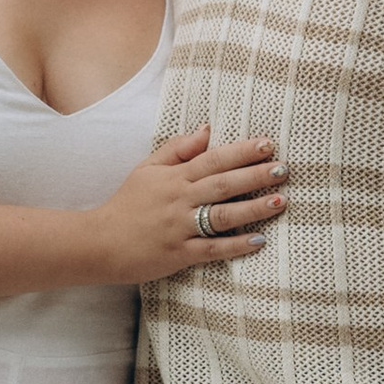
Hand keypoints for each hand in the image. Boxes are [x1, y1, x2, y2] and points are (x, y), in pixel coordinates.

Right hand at [98, 129, 285, 280]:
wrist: (99, 242)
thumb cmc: (127, 205)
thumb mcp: (147, 169)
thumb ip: (177, 149)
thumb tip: (206, 130)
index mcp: (174, 177)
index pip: (213, 159)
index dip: (242, 151)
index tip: (268, 144)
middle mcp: (179, 200)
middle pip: (222, 184)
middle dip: (255, 175)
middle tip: (283, 169)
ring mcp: (179, 228)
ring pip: (221, 216)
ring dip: (253, 209)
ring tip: (280, 201)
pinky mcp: (178, 254)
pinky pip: (212, 249)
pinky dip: (235, 246)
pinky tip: (258, 241)